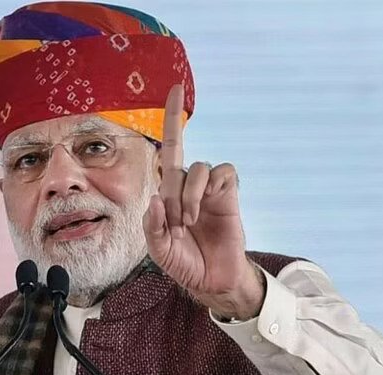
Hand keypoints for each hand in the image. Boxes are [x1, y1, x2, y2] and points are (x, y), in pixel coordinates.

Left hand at [141, 84, 264, 319]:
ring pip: (198, 167)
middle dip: (173, 191)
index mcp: (168, 192)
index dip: (172, 118)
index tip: (175, 87)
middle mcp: (188, 184)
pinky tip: (206, 210)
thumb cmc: (184, 262)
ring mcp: (210, 189)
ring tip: (188, 222)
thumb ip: (152, 226)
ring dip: (189, 195)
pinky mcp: (229, 194)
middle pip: (178, 156)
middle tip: (177, 224)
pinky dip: (209, 190)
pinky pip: (222, 173)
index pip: (169, 148)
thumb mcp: (158, 250)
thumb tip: (158, 200)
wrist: (213, 280)